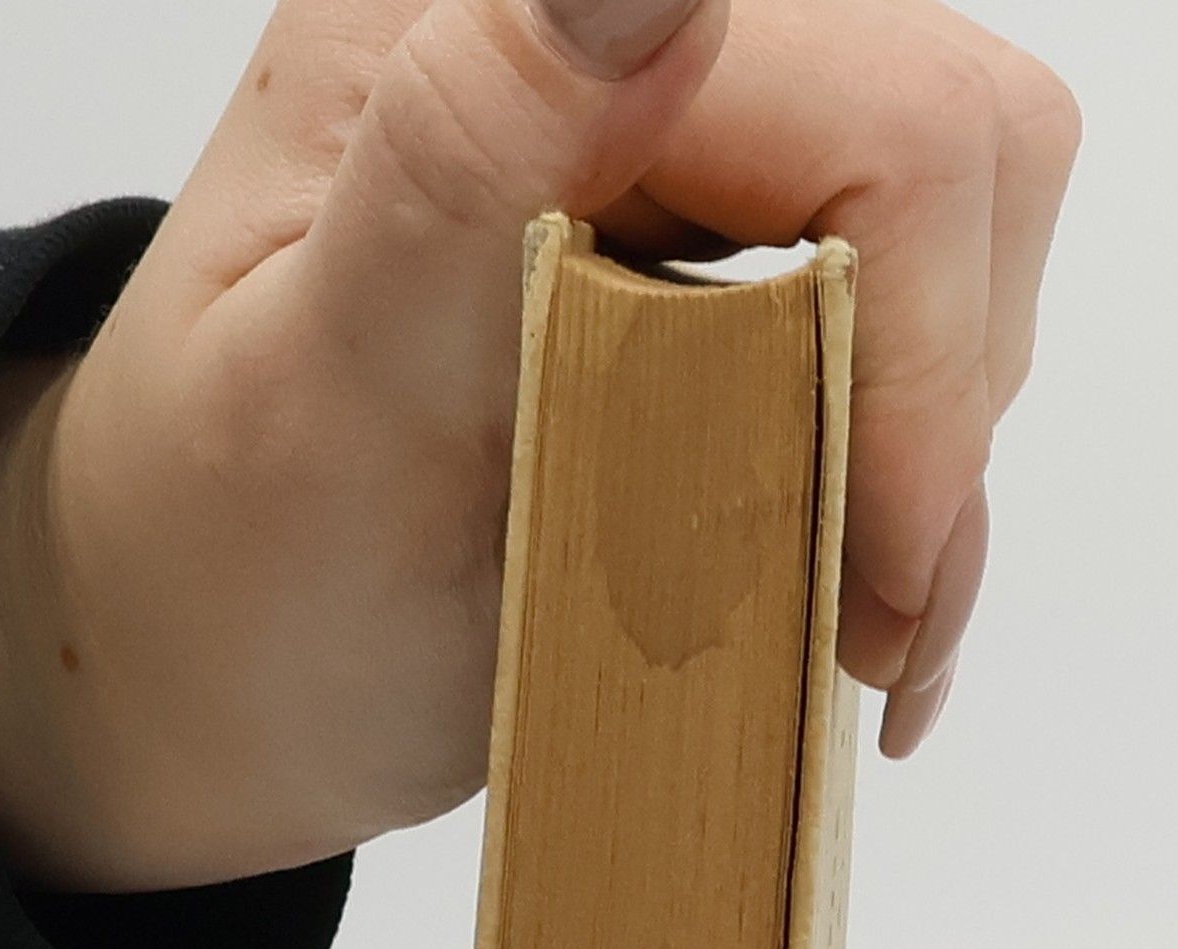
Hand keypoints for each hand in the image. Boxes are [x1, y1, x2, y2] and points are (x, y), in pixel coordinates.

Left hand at [0, 0, 1080, 893]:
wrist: (214, 656)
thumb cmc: (231, 559)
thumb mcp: (318, 387)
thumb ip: (462, 165)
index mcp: (479, 29)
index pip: (866, 114)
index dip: (917, 345)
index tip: (877, 568)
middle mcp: (598, 54)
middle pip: (949, 153)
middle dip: (938, 411)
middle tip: (870, 620)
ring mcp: (677, 154)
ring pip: (963, 242)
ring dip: (933, 461)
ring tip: (847, 630)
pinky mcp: (719, 257)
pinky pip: (913, 326)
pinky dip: (907, 482)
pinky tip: (844, 601)